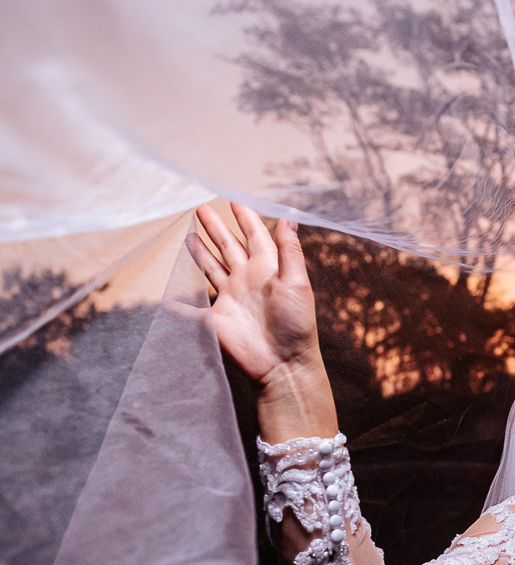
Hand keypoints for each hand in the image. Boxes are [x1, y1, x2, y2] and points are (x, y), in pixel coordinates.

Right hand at [187, 204, 319, 387]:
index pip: (255, 236)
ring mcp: (231, 298)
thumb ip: (290, 250)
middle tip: (200, 208)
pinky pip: (191, 308)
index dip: (246, 218)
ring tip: (187, 235)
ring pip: (210, 268)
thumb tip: (290, 217)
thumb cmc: (297, 324)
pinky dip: (178, 303)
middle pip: (228, 247)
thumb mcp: (297, 282)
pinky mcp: (216, 318)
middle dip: (215, 228)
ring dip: (200, 253)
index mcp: (268, 268)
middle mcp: (248, 280)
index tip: (235, 200)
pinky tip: (167, 294)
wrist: (284, 363)